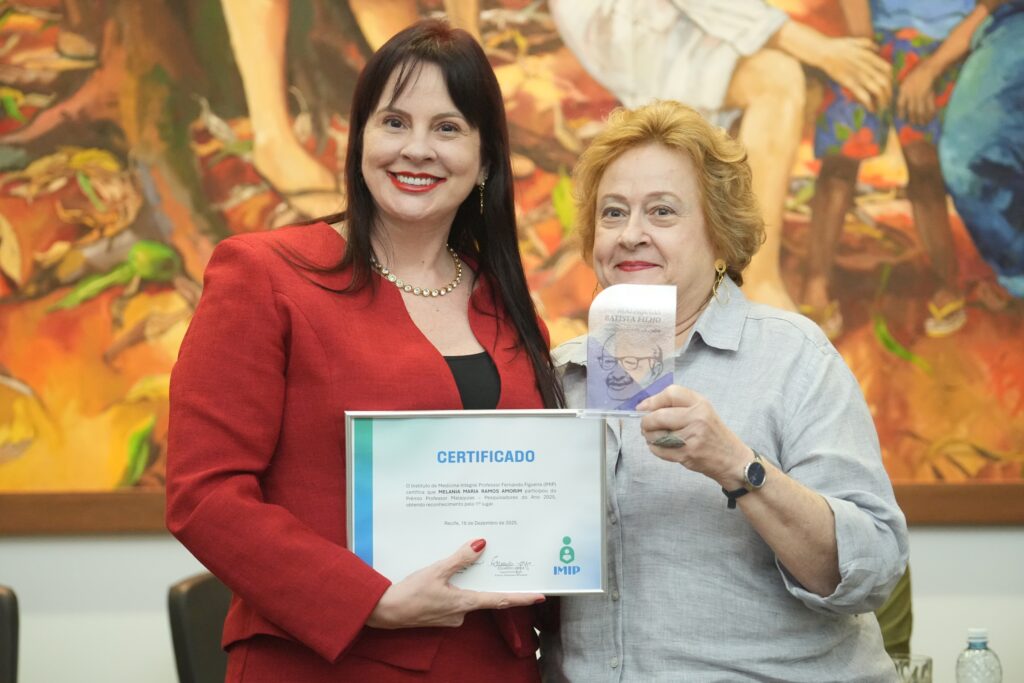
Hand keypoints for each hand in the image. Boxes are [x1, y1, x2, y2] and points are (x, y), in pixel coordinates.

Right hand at [365, 539, 543, 628]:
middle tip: (498, 563)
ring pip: (468, 595)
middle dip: (489, 579)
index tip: (540, 595)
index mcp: (465, 603)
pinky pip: (455, 598)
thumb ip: (459, 558)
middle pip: (484, 594)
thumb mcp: (436, 570)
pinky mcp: (440, 614)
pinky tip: (446, 576)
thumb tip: (480, 545)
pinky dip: (456, 586)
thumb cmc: (409, 593)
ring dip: (468, 581)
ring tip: (465, 561)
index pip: (501, 600)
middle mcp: (462, 613)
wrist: (386, 611)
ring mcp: (451, 616)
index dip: (522, 597)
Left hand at [637, 386, 750, 488]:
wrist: (732, 459)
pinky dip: (655, 448)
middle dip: (646, 422)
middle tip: (645, 426)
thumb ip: (679, 406)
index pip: (671, 394)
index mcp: (700, 404)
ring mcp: (692, 437)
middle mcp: (697, 418)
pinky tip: (660, 447)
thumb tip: (644, 406)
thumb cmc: (714, 434)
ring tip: (653, 436)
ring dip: (649, 436)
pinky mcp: (687, 454)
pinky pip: (660, 450)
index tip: (642, 407)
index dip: (653, 400)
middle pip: (659, 415)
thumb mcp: (703, 412)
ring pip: (656, 434)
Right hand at [817, 37, 891, 111]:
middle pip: (886, 83)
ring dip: (882, 102)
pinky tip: (870, 109)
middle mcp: (868, 67)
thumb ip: (869, 44)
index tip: (887, 87)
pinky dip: (870, 104)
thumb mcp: (856, 41)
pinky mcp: (851, 84)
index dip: (891, 80)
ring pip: (878, 91)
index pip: (888, 70)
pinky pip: (865, 96)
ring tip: (881, 108)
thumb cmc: (838, 46)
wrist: (825, 51)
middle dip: (889, 94)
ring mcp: (860, 76)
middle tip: (887, 102)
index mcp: (871, 58)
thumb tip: (877, 49)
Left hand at [897, 62, 937, 125]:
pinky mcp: (929, 95)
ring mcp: (921, 95)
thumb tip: (899, 104)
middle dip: (912, 118)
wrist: (927, 69)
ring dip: (921, 118)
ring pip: (921, 110)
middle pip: (911, 110)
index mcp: (903, 91)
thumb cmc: (914, 75)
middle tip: (913, 123)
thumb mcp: (904, 83)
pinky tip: (931, 117)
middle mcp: (911, 95)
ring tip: (922, 123)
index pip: (900, 105)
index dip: (900, 113)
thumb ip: (901, 93)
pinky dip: (931, 113)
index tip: (901, 118)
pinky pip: (930, 106)